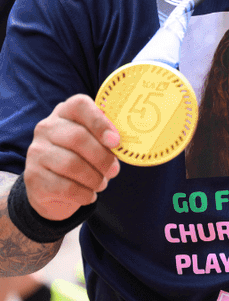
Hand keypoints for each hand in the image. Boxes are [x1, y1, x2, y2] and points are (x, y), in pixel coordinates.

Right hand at [23, 95, 120, 220]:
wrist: (52, 189)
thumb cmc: (83, 158)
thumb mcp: (95, 143)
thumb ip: (107, 138)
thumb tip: (122, 145)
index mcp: (65, 112)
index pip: (80, 105)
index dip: (100, 123)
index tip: (116, 141)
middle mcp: (46, 128)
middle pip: (77, 138)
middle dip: (102, 158)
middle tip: (114, 171)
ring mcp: (36, 152)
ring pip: (71, 164)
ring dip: (94, 178)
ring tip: (101, 184)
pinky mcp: (33, 177)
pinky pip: (64, 187)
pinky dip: (83, 194)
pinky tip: (89, 195)